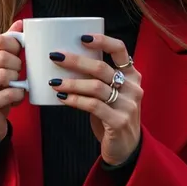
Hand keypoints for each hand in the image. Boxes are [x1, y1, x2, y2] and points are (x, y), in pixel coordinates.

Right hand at [0, 20, 24, 139]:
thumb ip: (7, 42)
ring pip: (6, 75)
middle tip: (18, 73)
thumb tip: (21, 23)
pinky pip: (9, 94)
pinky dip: (19, 95)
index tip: (19, 54)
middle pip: (3, 57)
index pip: (0, 40)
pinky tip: (16, 97)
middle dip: (17, 65)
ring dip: (18, 81)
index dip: (16, 46)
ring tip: (15, 85)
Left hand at [49, 35, 142, 165]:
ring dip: (71, 83)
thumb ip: (98, 78)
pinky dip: (75, 100)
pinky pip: (93, 106)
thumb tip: (66, 61)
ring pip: (96, 87)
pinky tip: (62, 98)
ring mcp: (128, 105)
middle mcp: (133, 88)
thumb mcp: (111, 93)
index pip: (120, 50)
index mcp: (131, 76)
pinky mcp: (119, 121)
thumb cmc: (113, 115)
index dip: (102, 40)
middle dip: (76, 61)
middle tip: (55, 56)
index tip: (82, 37)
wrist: (126, 148)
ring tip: (54, 82)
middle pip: (102, 68)